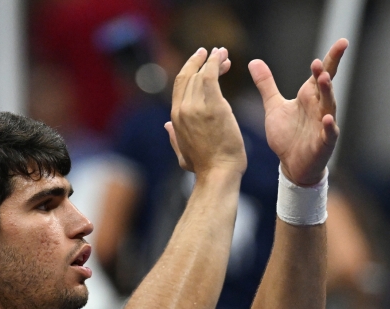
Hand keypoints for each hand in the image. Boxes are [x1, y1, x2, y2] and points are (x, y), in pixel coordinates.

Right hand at [164, 47, 246, 174]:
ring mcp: (196, 108)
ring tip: (222, 53)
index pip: (180, 85)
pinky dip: (215, 63)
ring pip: (200, 74)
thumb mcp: (183, 153)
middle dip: (201, 61)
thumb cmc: (204, 167)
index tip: (201, 60)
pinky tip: (221, 57)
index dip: (190, 69)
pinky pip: (211, 77)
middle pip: (189, 76)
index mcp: (176, 118)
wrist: (217, 174)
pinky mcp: (212, 107)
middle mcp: (182, 109)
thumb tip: (166, 125)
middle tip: (215, 52)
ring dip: (212, 60)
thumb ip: (174, 137)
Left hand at [248, 39, 347, 185]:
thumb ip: (266, 84)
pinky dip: (328, 126)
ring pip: (329, 106)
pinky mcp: (323, 143)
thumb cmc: (287, 136)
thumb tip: (254, 61)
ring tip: (324, 80)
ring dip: (328, 93)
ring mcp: (323, 125)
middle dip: (324, 74)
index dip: (332, 58)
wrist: (291, 165)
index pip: (321, 74)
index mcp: (309, 97)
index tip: (342, 42)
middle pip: (325, 87)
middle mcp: (319, 108)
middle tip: (319, 63)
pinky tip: (326, 119)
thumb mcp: (274, 107)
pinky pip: (328, 133)